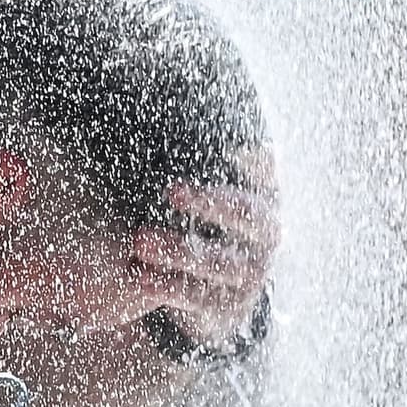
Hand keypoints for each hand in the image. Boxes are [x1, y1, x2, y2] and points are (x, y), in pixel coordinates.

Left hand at [132, 151, 279, 349]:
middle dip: (210, 203)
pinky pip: (199, 298)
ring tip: (141, 240)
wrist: (217, 300)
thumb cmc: (206, 227)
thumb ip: (197, 161)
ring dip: (179, 250)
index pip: (263, 171)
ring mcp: (250, 274)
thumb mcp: (208, 195)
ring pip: (219, 261)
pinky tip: (142, 277)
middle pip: (246, 215)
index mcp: (262, 196)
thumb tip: (155, 97)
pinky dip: (169, 286)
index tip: (221, 149)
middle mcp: (266, 235)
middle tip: (171, 191)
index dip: (248, 159)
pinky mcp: (227, 308)